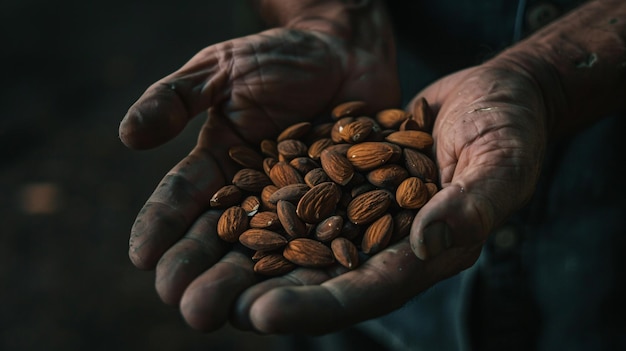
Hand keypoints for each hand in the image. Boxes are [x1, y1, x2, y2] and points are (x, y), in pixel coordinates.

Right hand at [119, 26, 398, 329]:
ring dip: (254, 285)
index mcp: (216, 165)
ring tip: (240, 316)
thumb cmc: (279, 57)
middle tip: (189, 307)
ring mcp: (297, 204)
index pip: (181, 200)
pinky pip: (329, 239)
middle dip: (203, 275)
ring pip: (271, 252)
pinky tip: (307, 295)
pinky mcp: (340, 206)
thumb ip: (175, 99)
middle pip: (223, 240)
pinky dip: (317, 266)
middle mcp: (252, 194)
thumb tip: (128, 136)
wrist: (344, 53)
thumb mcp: (221, 68)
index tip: (142, 257)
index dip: (160, 228)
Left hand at [226, 62, 548, 334]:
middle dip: (263, 294)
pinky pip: (296, 198)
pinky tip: (217, 213)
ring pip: (296, 244)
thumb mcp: (502, 162)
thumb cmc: (509, 127)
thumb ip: (473, 204)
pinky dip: (257, 209)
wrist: (491, 93)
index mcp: (426, 253)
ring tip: (194, 275)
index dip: (317, 305)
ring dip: (245, 260)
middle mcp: (386, 242)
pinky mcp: (344, 180)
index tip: (264, 312)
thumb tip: (430, 243)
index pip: (365, 290)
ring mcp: (362, 211)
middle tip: (204, 308)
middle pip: (318, 279)